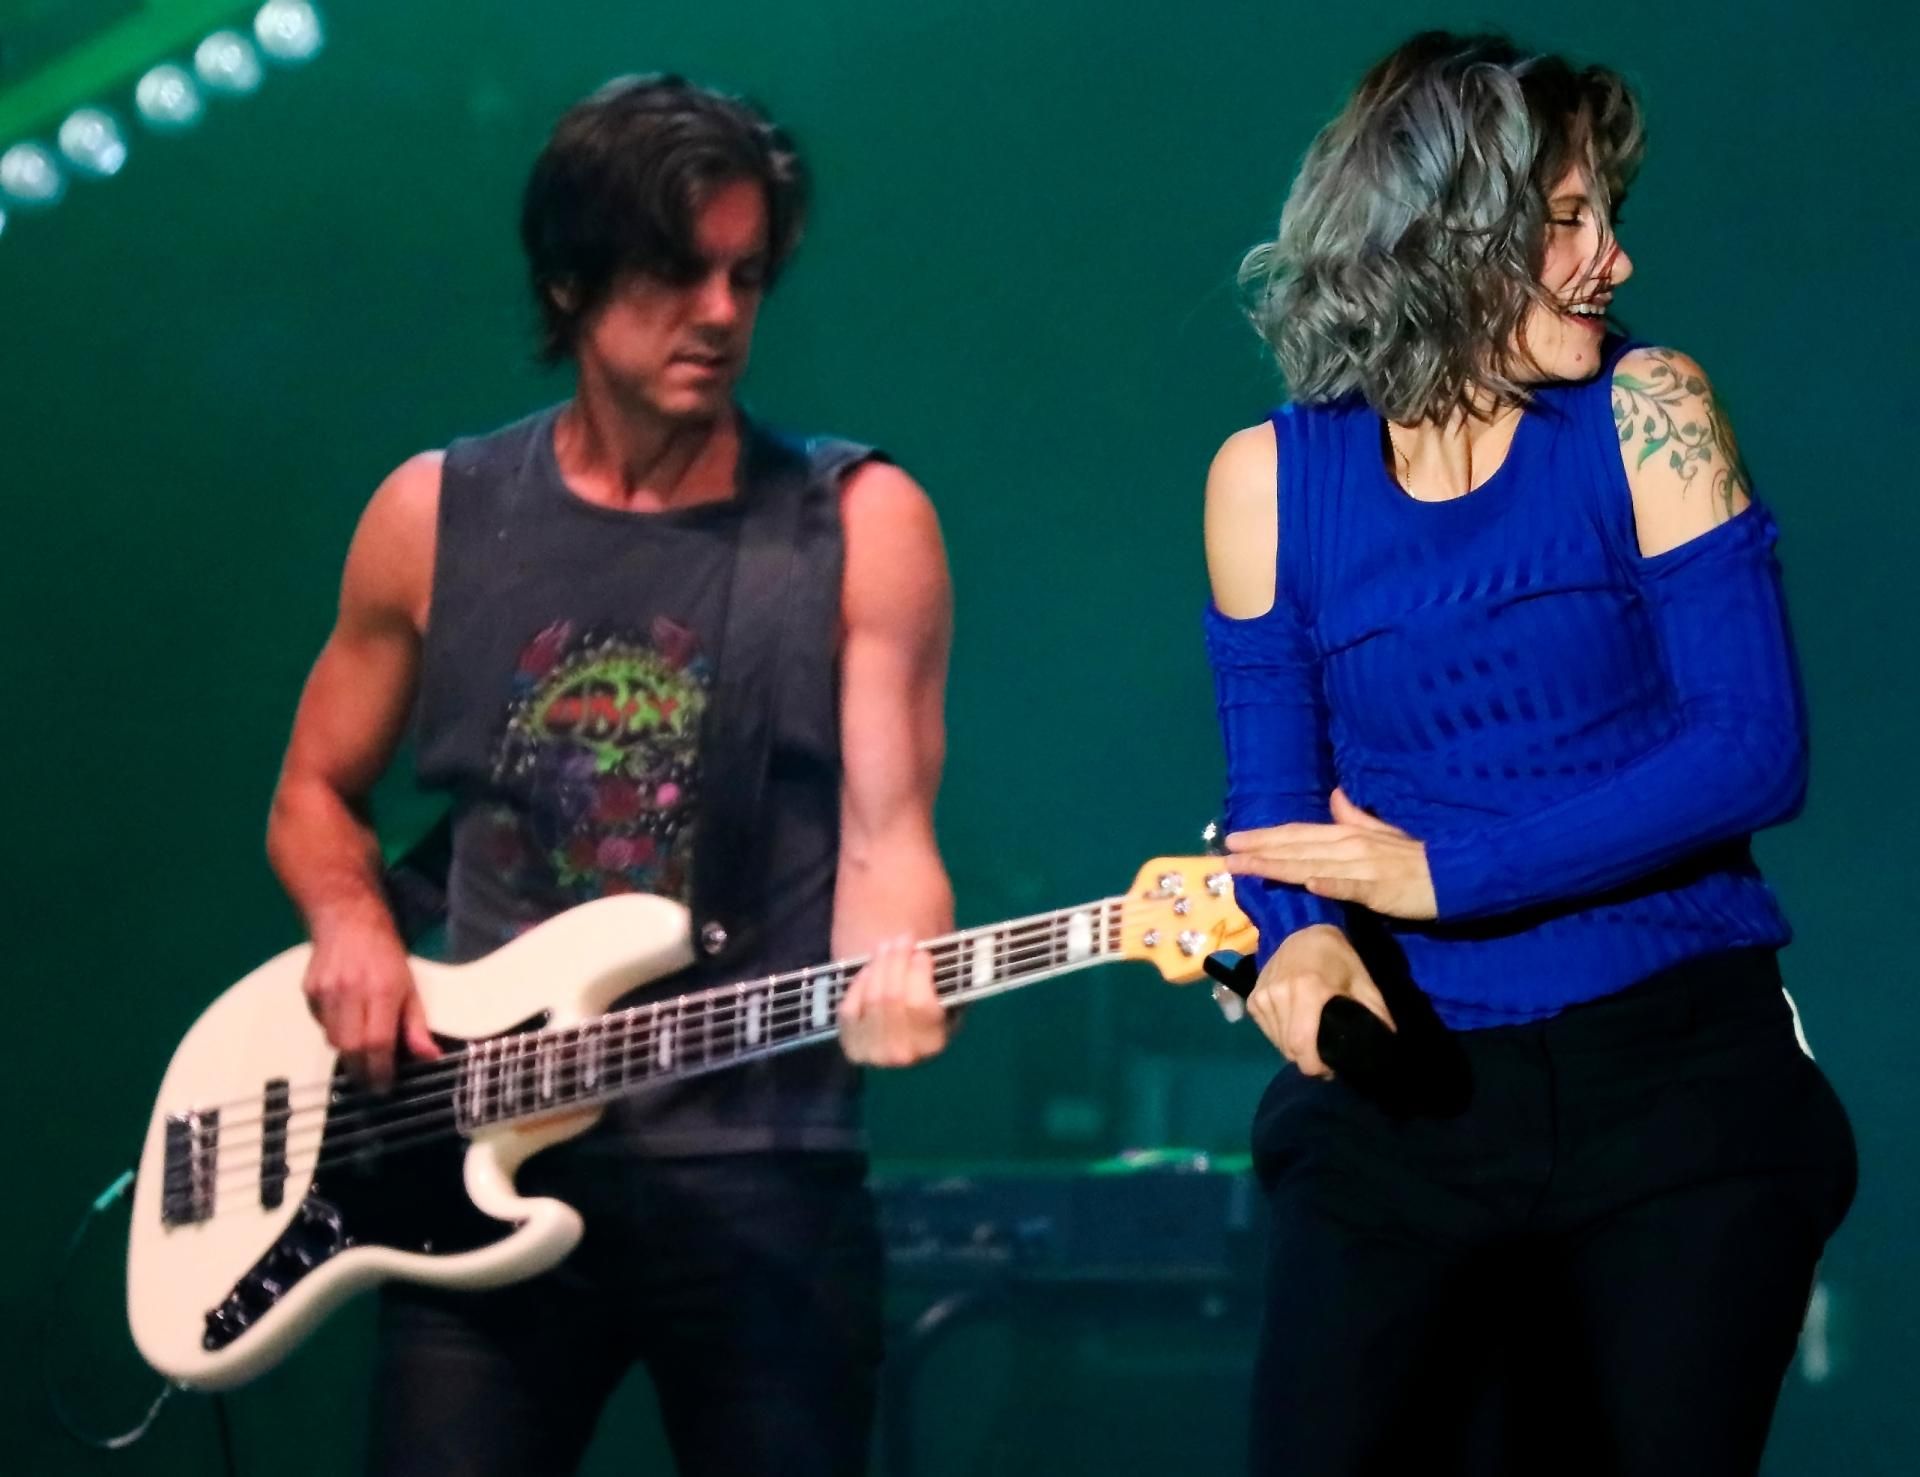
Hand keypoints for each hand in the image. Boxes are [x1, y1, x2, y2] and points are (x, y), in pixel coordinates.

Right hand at [302, 913, 441, 1090]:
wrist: (347, 919)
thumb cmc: (386, 954)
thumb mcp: (411, 986)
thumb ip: (417, 1025)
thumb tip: (430, 1057)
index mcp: (380, 990)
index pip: (377, 1042)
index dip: (380, 1070)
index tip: (384, 1087)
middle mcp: (349, 992)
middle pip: (350, 1047)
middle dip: (361, 1070)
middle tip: (372, 1081)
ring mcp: (325, 992)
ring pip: (332, 1040)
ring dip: (348, 1053)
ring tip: (362, 1053)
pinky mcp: (308, 991)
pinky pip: (320, 1025)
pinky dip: (334, 1032)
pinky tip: (347, 1023)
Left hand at [838, 935, 948, 1066]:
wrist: (904, 1042)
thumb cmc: (931, 1014)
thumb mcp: (947, 1001)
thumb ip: (941, 983)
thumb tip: (923, 953)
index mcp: (933, 1043)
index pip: (920, 1004)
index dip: (918, 973)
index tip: (922, 952)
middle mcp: (903, 1054)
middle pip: (893, 997)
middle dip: (897, 961)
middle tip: (902, 939)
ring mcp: (874, 1052)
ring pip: (872, 999)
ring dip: (879, 966)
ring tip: (886, 946)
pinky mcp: (852, 1046)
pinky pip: (850, 1007)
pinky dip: (859, 985)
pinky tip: (869, 970)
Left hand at [1223, 788, 1437, 919]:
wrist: (1452, 874)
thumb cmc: (1412, 858)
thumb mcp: (1381, 832)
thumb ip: (1354, 817)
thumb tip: (1334, 797)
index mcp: (1346, 834)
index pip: (1297, 834)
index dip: (1266, 836)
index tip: (1235, 840)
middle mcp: (1347, 846)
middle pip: (1296, 848)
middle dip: (1260, 851)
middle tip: (1226, 856)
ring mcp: (1361, 868)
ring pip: (1312, 866)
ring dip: (1279, 867)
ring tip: (1249, 868)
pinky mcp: (1377, 889)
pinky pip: (1350, 887)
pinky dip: (1329, 884)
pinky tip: (1308, 884)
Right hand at [1247, 923, 1394, 1077]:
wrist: (1305, 933)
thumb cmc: (1339, 959)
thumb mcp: (1364, 984)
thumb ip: (1376, 1016)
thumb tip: (1384, 1049)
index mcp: (1308, 991)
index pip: (1302, 1046)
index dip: (1316, 1066)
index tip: (1332, 1068)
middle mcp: (1279, 995)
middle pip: (1290, 1049)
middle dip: (1308, 1060)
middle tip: (1326, 1056)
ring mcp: (1262, 997)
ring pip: (1278, 1043)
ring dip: (1295, 1049)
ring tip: (1312, 1041)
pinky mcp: (1253, 1000)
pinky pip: (1268, 1032)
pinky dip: (1281, 1037)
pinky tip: (1296, 1026)